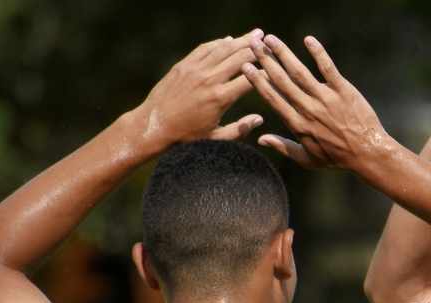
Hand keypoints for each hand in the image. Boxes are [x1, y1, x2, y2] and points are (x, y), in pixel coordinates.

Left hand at [134, 30, 264, 147]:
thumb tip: (259, 119)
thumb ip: (240, 129)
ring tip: (255, 34)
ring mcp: (195, 69)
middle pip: (239, 57)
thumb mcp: (216, 139)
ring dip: (241, 40)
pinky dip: (218, 43)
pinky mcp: (183, 65)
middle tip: (269, 43)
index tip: (277, 66)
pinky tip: (229, 40)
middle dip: (256, 49)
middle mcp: (209, 79)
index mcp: (220, 98)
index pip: (250, 78)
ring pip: (223, 49)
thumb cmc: (186, 137)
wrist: (153, 126)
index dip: (266, 71)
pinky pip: (204, 49)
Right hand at [242, 34, 391, 169]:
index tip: (246, 68)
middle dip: (265, 61)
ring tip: (270, 39)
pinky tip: (308, 40)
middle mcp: (308, 109)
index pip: (273, 98)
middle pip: (282, 81)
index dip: (258, 82)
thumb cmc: (338, 158)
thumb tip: (260, 139)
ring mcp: (326, 99)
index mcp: (298, 124)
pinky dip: (318, 53)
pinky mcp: (343, 91)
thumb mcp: (308, 159)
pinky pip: (328, 68)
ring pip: (299, 72)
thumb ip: (283, 147)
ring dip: (284, 53)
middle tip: (253, 44)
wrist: (368, 153)